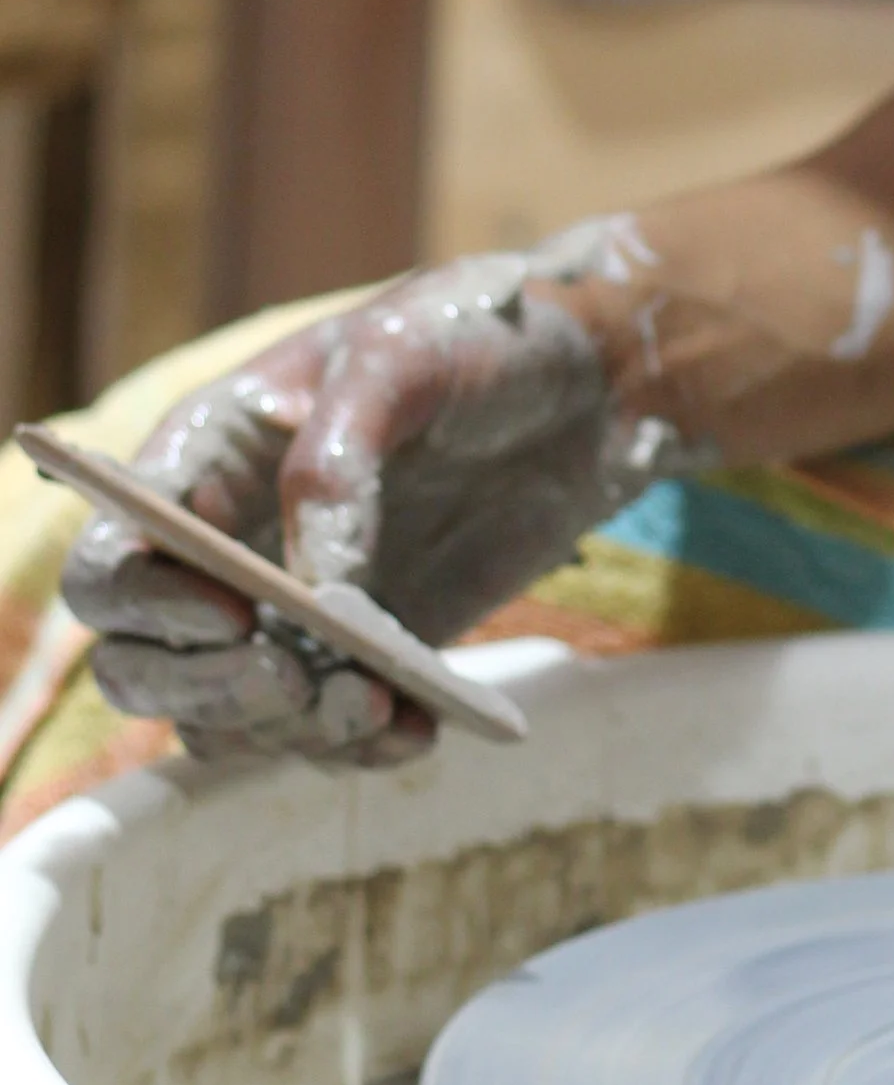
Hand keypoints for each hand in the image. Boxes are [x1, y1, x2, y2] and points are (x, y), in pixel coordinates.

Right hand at [59, 224, 690, 765]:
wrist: (589, 382)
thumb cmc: (478, 338)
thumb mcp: (402, 357)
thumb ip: (337, 460)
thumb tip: (312, 586)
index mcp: (205, 459)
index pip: (113, 560)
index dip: (142, 602)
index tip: (229, 610)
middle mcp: (226, 547)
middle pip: (144, 665)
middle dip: (205, 688)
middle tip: (293, 678)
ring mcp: (291, 614)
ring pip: (230, 717)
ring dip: (286, 730)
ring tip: (375, 705)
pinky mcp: (363, 655)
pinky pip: (325, 732)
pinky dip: (360, 746)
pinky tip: (417, 728)